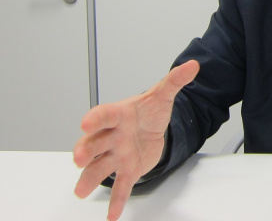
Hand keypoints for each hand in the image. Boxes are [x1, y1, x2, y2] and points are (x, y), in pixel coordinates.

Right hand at [73, 60, 198, 220]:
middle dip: (85, 150)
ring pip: (99, 167)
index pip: (104, 115)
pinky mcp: (127, 170)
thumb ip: (175, 80)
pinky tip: (111, 216)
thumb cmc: (148, 111)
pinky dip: (116, 201)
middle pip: (95, 142)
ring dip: (89, 178)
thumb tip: (192, 65)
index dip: (95, 118)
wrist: (152, 127)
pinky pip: (120, 186)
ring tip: (80, 191)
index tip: (85, 122)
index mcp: (118, 114)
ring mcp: (117, 154)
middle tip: (79, 157)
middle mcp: (112, 136)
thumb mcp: (163, 94)